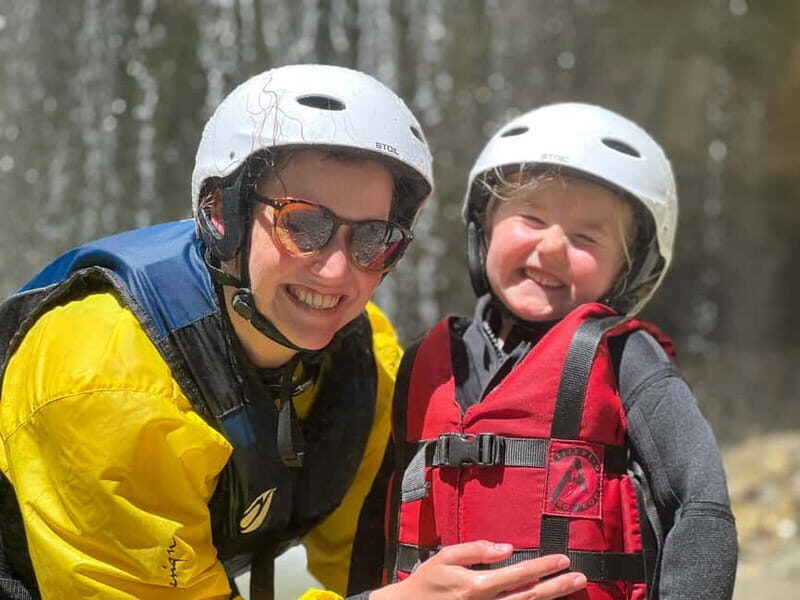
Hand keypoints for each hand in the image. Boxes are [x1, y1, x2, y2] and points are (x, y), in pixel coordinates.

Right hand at [371, 540, 586, 598]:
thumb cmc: (426, 581)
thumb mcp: (445, 557)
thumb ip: (476, 550)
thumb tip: (506, 547)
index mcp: (476, 586)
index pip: (518, 575)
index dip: (543, 567)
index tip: (562, 559)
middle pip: (530, 596)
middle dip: (556, 586)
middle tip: (578, 577)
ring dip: (551, 598)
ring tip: (571, 587)